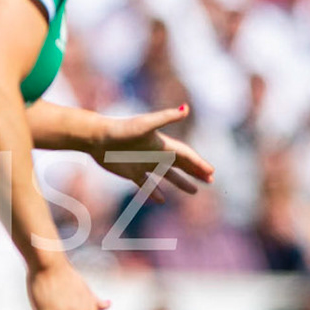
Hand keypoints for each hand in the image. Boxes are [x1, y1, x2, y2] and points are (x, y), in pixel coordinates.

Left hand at [94, 105, 215, 195]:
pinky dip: (154, 192)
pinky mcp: (131, 172)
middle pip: (180, 164)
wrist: (97, 138)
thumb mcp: (146, 124)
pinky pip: (146, 184)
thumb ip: (166, 117)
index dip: (198, 163)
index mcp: (162, 144)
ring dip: (181, 182)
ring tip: (194, 191)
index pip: (185, 155)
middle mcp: (155, 154)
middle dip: (195, 172)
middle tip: (210, 180)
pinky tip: (162, 200)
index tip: (211, 172)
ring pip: (167, 175)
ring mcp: (144, 164)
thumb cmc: (122, 129)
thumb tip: (186, 108)